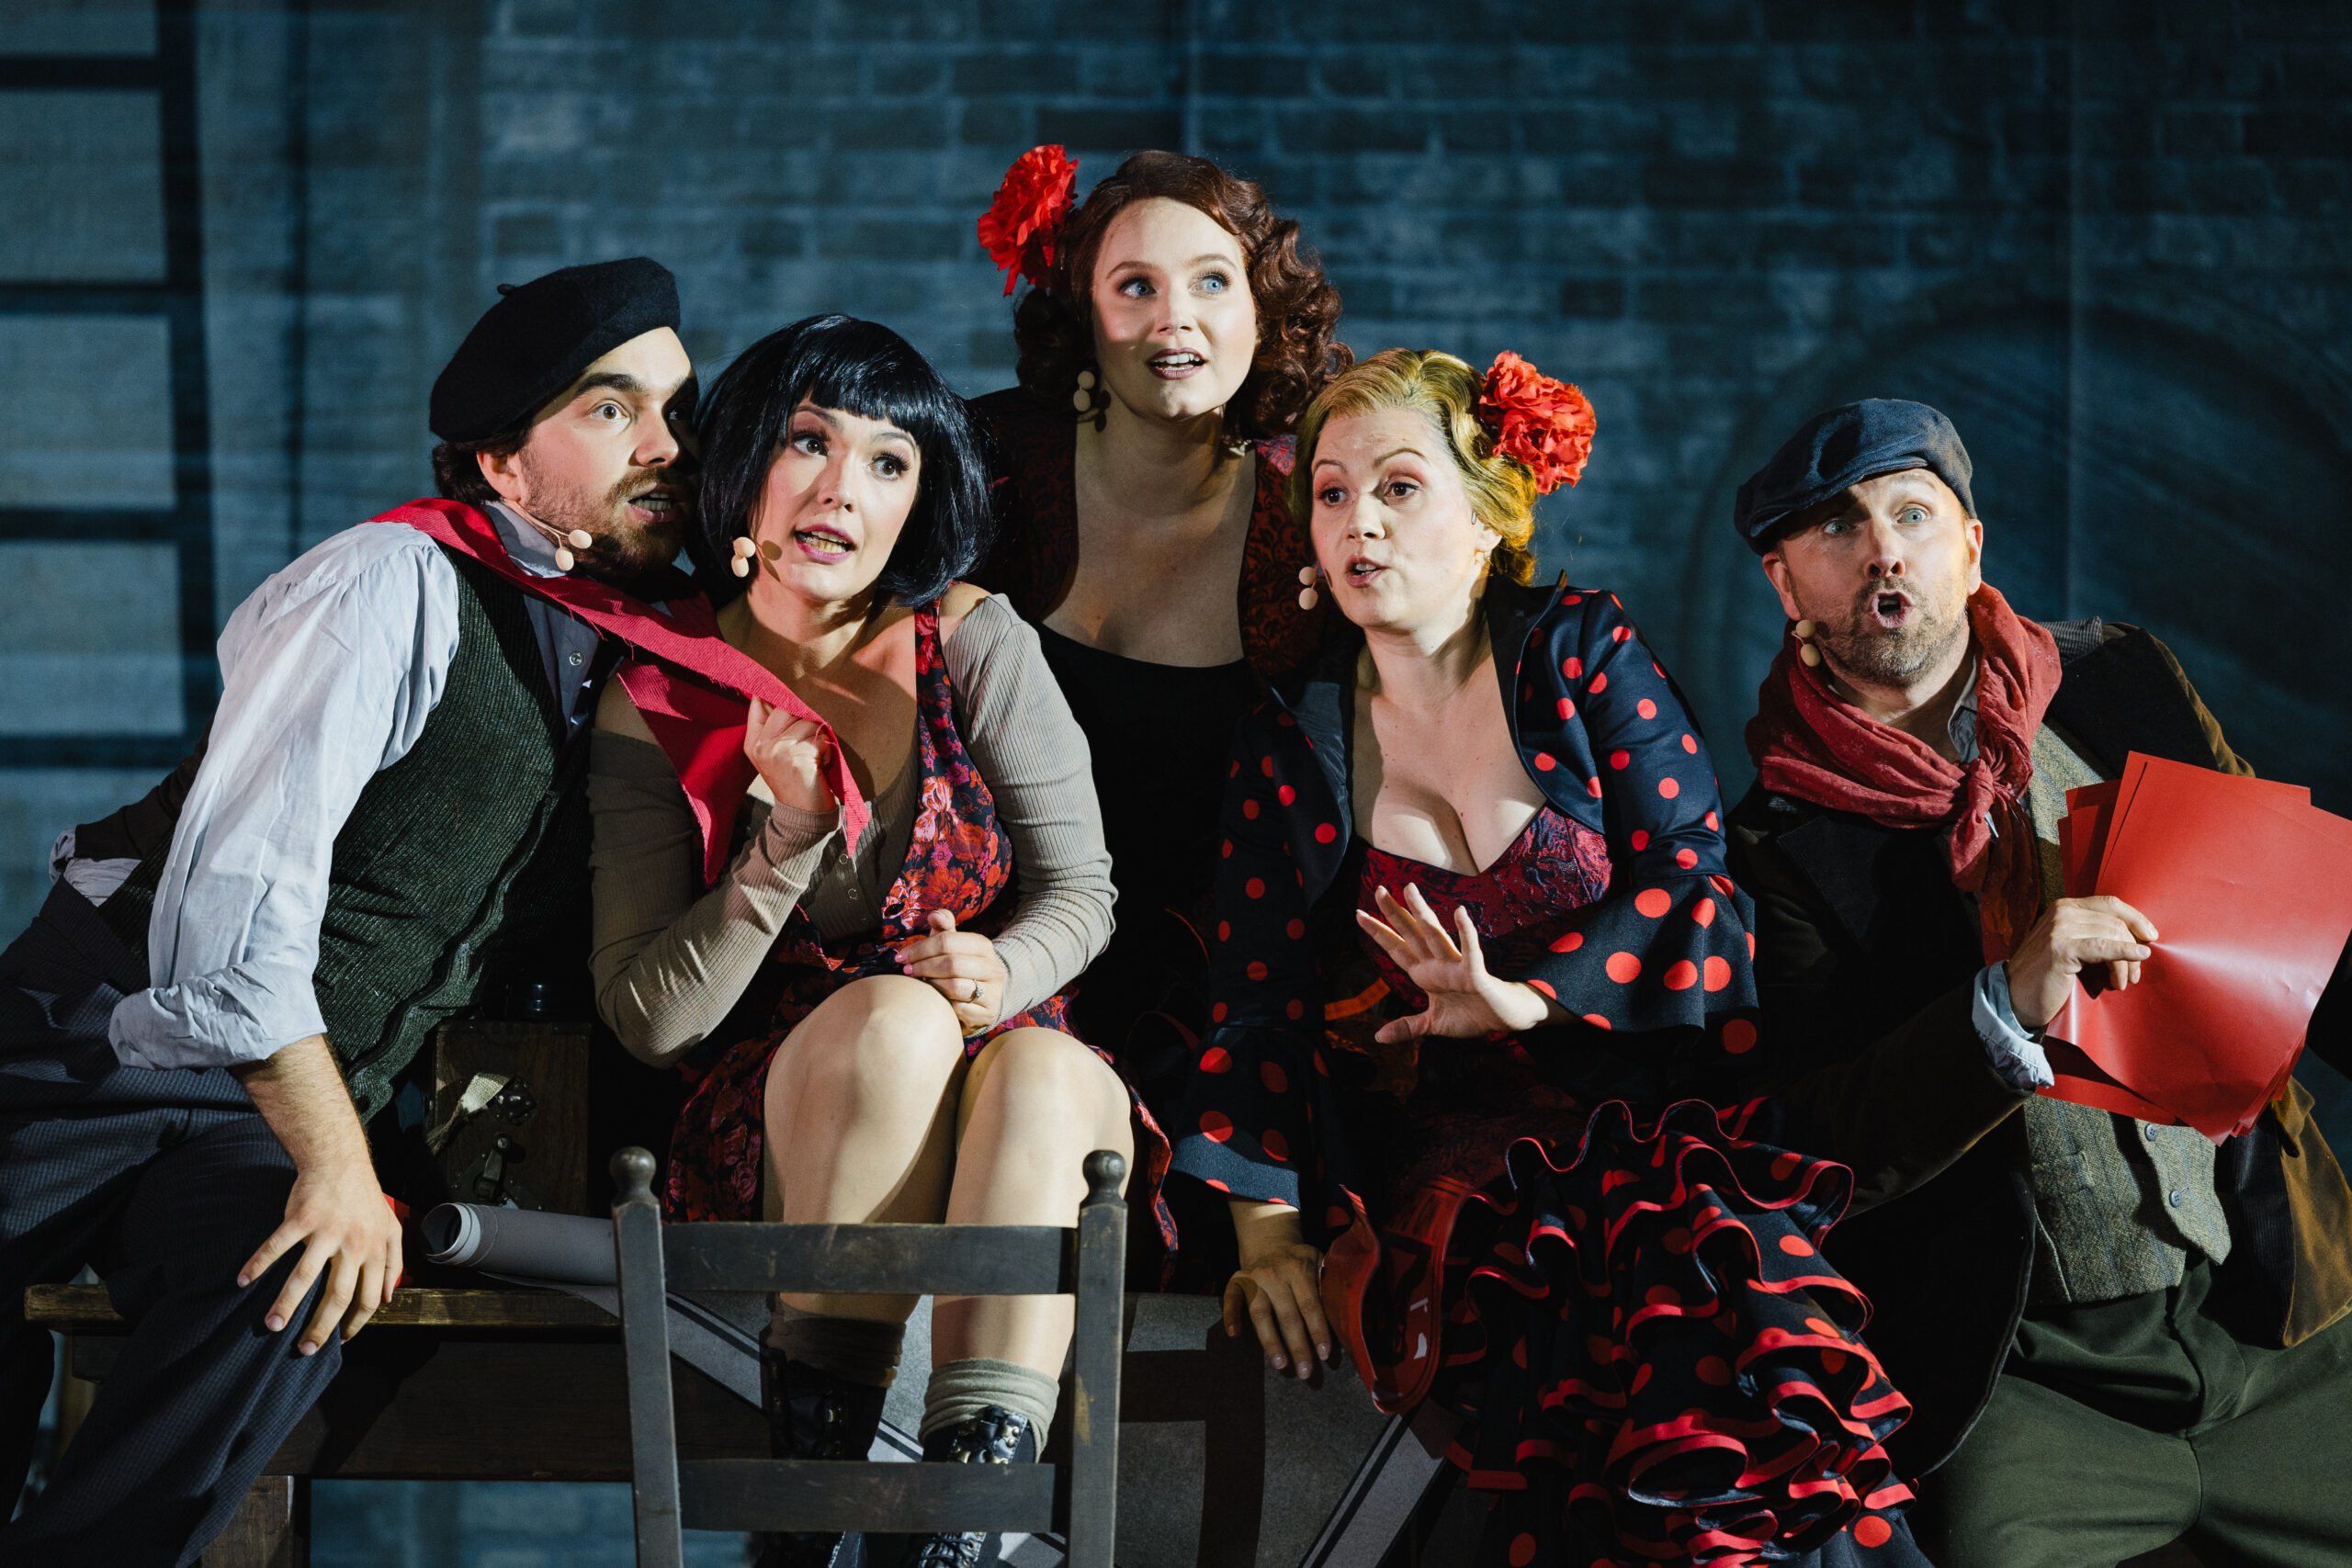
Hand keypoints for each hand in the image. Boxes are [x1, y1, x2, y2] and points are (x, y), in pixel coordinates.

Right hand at [237, 1148, 403, 1355]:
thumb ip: (393, 1263)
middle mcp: (353, 1244)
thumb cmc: (365, 1198)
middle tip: (305, 1349)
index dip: (355, 1323)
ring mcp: (326, 1231)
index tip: (340, 1342)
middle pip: (337, 1296)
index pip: (368, 1297)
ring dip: (286, 1304)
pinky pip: (277, 1246)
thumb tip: (388, 1298)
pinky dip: (258, 1264)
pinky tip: (243, 1281)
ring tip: (271, 1326)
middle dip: (320, 1327)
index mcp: (374, 1250)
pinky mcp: (301, 1218)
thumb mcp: (391, 1228)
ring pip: (304, 1276)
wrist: (341, 1161)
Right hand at [743, 696, 837, 815]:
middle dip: (804, 719)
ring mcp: (779, 751)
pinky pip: (819, 738)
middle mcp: (762, 746)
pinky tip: (821, 765)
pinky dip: (827, 750)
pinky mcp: (798, 758)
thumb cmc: (795, 782)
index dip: (774, 694)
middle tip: (808, 739)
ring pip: (807, 722)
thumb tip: (783, 695)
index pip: (758, 703)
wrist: (802, 816)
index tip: (788, 696)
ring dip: (818, 737)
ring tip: (815, 756)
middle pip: (786, 707)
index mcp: (753, 743)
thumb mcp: (774, 756)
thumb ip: (774, 728)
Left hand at [897, 909, 1007, 1037]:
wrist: (987, 998)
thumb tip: (933, 914)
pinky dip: (942, 1004)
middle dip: (923, 967)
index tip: (902, 956)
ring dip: (931, 985)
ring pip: (954, 987)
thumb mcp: (954, 946)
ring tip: (920, 984)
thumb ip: (944, 928)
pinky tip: (934, 1000)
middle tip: (906, 971)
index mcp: (983, 946)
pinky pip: (957, 1008)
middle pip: (951, 963)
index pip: (947, 941)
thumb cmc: (962, 968)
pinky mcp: (987, 1013)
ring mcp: (993, 992)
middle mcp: (992, 968)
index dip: (920, 948)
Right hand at [1223, 1200, 1331, 1377]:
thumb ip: (1329, 1283)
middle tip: (1305, 1371)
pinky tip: (1234, 1335)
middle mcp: (1275, 1275)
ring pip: (1260, 1314)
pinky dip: (1230, 1316)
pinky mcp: (1237, 1281)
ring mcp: (1254, 1279)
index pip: (1310, 1305)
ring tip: (1280, 1364)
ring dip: (1270, 1341)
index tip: (1324, 1354)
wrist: (1270, 1240)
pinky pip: (1230, 1299)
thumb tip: (1346, 1314)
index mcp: (1299, 1270)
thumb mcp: (1319, 1261)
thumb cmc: (1299, 1260)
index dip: (1318, 1330)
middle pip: (1287, 1316)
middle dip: (1298, 1346)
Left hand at [1357, 884, 1551, 1042]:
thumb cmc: (1471, 1016)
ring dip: (1422, 914)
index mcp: (1425, 974)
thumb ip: (1407, 1027)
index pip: (1397, 949)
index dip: (1378, 933)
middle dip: (1395, 914)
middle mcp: (1437, 965)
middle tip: (1379, 889)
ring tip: (1409, 889)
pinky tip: (1460, 913)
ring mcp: (1455, 967)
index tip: (1358, 915)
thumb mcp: (1432, 1025)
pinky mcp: (1476, 975)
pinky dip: (1466, 934)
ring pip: (1435, 936)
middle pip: (1412, 934)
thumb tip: (1378, 1037)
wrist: (1503, 1020)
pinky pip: (1470, 952)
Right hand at [2004, 895, 2159, 1031]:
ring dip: (2127, 962)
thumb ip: (2091, 933)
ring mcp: (2060, 928)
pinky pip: (2105, 948)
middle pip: (2115, 921)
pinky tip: (2137, 959)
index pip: (2110, 903)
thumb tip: (2135, 936)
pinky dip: (2125, 954)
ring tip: (2123, 982)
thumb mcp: (2068, 945)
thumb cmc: (2045, 976)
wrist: (2014, 997)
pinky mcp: (2062, 948)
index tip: (2151, 936)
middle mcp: (2061, 912)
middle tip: (2135, 974)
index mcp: (2064, 907)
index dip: (2136, 918)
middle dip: (2133, 947)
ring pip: (2113, 935)